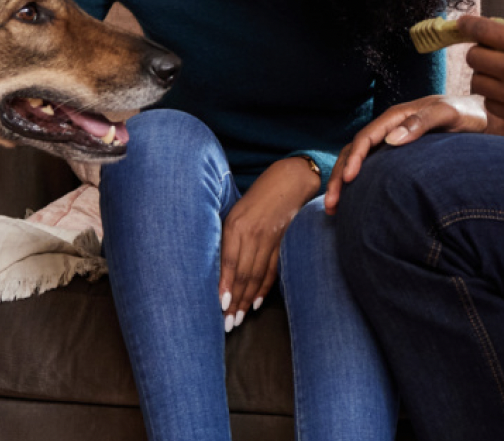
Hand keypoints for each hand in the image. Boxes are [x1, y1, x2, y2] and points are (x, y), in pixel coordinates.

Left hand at [218, 157, 318, 331]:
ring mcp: (270, 240)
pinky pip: (272, 269)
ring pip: (257, 275)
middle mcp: (252, 234)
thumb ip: (226, 236)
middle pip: (243, 273)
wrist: (289, 181)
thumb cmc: (255, 196)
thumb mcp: (235, 211)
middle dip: (235, 300)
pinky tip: (255, 302)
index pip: (230, 261)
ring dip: (247, 299)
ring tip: (239, 318)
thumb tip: (215, 265)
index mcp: (236, 225)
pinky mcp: (282, 243)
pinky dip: (264, 288)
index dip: (226, 284)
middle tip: (227, 322)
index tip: (220, 305)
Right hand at [323, 94, 486, 214]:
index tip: (349, 180)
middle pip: (354, 151)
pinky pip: (369, 167)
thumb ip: (421, 122)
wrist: (480, 118)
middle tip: (332, 203)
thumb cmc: (466, 115)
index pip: (365, 138)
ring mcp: (390, 141)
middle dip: (339, 176)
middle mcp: (388, 128)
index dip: (354, 159)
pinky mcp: (395, 155)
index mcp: (395, 117)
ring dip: (342, 182)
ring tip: (334, 208)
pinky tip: (354, 202)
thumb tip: (391, 139)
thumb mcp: (448, 114)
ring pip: (357, 161)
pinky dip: (357, 184)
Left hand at [460, 15, 503, 142]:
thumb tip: (496, 25)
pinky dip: (496, 97)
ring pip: (478, 82)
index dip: (467, 25)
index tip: (462, 24)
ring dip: (487, 76)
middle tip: (493, 53)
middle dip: (480, 52)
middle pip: (473, 57)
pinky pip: (490, 104)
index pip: (481, 30)